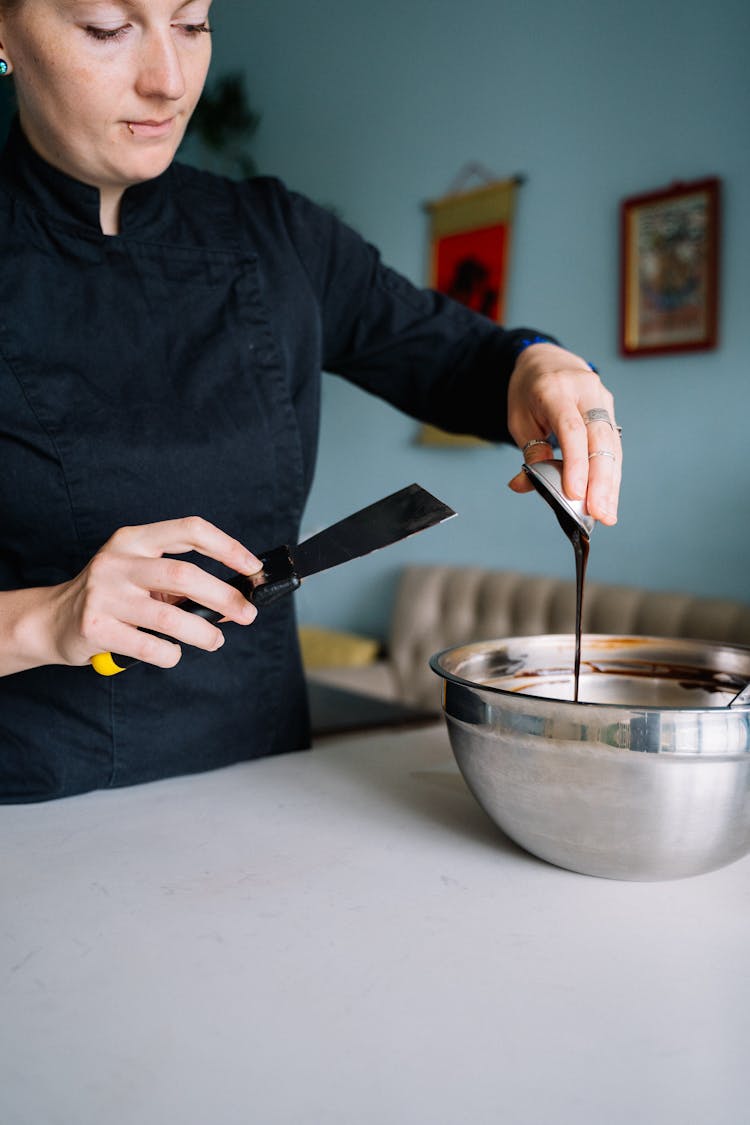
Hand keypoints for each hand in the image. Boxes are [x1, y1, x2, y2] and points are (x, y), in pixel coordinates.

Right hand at [49, 517, 262, 668]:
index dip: (227, 547)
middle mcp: (117, 561)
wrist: (52, 620)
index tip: (253, 567)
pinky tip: (174, 653)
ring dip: (203, 632)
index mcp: (134, 539)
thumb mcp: (141, 575)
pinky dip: (170, 654)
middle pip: (184, 575)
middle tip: (247, 614)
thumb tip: (235, 600)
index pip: (190, 530)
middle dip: (224, 597)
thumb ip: (180, 583)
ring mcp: (103, 594)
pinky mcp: (95, 628)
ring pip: (169, 616)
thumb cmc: (111, 596)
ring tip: (215, 640)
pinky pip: (148, 646)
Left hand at [506, 343, 621, 524]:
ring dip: (610, 483)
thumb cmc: (529, 392)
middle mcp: (585, 391)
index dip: (575, 463)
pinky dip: (610, 473)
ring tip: (607, 514)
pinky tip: (607, 498)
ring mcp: (602, 399)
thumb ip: (529, 450)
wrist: (548, 360)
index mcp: (555, 389)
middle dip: (601, 480)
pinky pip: (613, 445)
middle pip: (599, 439)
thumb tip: (524, 484)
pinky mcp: (610, 411)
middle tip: (600, 514)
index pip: (571, 429)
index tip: (576, 494)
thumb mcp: (519, 418)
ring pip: (612, 445)